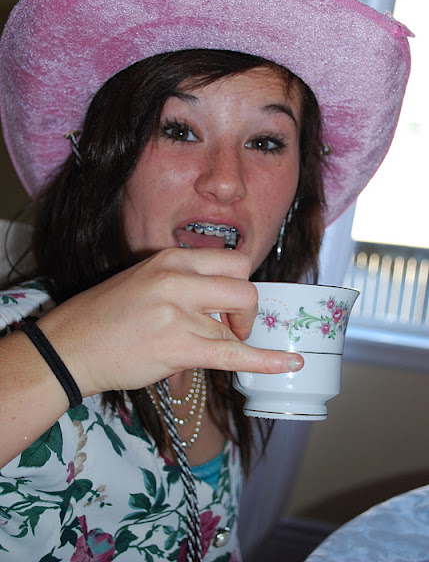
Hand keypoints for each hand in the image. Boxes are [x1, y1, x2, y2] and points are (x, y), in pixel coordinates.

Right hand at [37, 249, 303, 396]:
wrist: (70, 346)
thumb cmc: (105, 316)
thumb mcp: (145, 280)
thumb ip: (184, 283)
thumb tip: (224, 301)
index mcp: (170, 258)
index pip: (234, 260)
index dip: (242, 284)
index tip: (232, 305)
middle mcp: (177, 279)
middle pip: (244, 286)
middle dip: (247, 312)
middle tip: (231, 328)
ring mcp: (178, 313)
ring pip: (237, 323)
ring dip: (237, 338)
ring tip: (215, 345)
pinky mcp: (178, 347)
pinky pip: (233, 354)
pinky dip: (266, 360)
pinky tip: (288, 362)